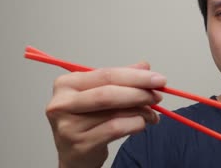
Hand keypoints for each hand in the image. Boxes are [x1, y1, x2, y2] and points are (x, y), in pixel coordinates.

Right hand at [45, 62, 165, 167]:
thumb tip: (144, 67)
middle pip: (108, 93)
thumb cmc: (86, 120)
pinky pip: (116, 129)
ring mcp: (69, 126)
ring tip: (152, 113)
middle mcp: (62, 103)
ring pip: (115, 113)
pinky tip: (141, 124)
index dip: (135, 76)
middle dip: (139, 93)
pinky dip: (135, 125)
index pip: (106, 75)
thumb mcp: (100, 94)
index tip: (158, 79)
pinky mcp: (80, 145)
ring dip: (141, 112)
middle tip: (158, 95)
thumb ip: (121, 79)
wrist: (74, 154)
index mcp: (66, 84)